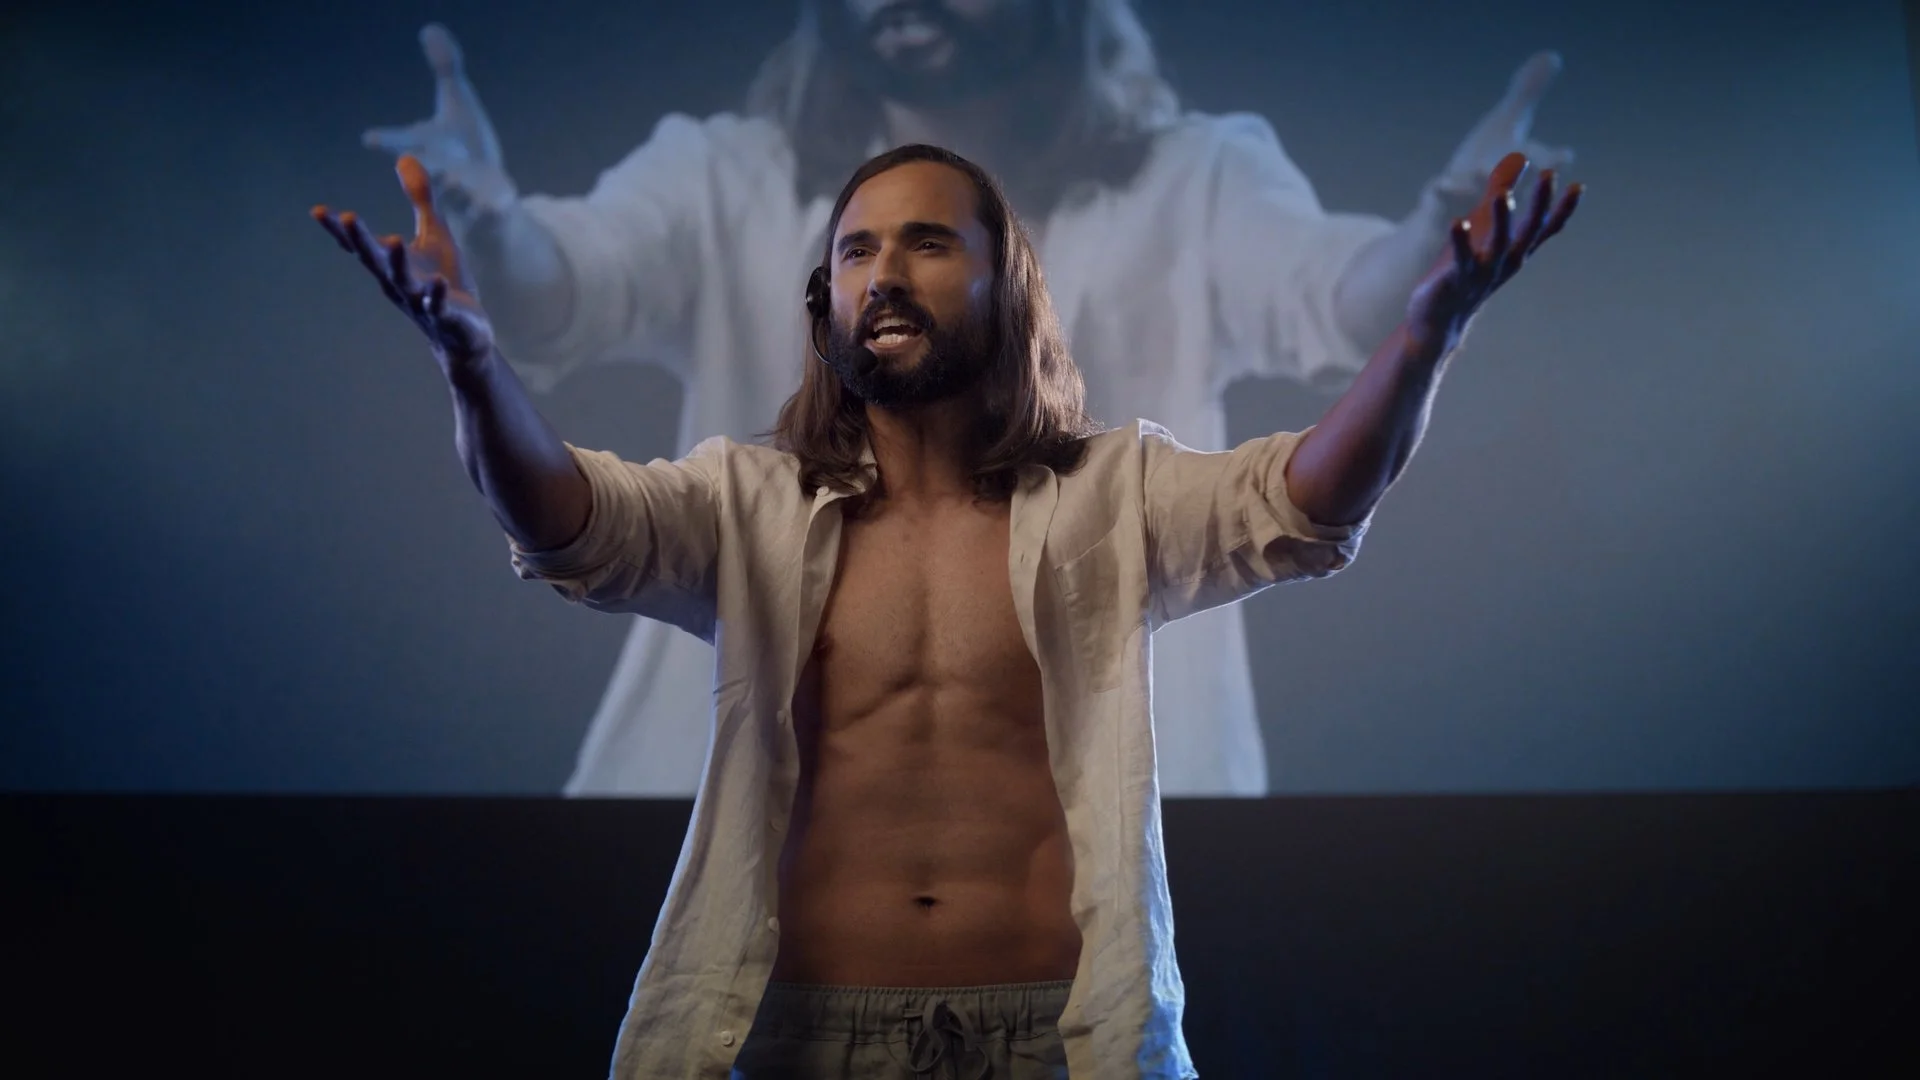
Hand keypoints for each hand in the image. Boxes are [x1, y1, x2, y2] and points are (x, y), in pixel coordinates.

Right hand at [312, 154, 496, 373]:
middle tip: (347, 217)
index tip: (318, 211)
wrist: (466, 334)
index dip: (339, 229)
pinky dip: (437, 294)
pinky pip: (439, 305)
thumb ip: (419, 197)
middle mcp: (398, 283)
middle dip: (361, 239)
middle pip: (375, 259)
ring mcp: (420, 301)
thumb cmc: (445, 281)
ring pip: (404, 281)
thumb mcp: (433, 232)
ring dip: (396, 262)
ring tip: (392, 240)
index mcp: (391, 264)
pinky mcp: (446, 316)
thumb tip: (405, 155)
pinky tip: (438, 281)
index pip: (360, 244)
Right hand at [361, 24, 517, 217]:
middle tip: (407, 161)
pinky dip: (488, 207)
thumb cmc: (464, 144)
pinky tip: (495, 205)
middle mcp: (440, 172)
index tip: (369, 138)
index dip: (385, 138)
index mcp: (427, 146)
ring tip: (456, 181)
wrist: (487, 189)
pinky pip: (487, 210)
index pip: (401, 140)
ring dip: (454, 187)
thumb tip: (430, 27)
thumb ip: (445, 67)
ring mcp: (463, 194)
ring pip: (455, 192)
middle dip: (420, 165)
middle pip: (426, 169)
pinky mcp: (487, 208)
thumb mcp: (458, 101)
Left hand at [1405, 152, 1581, 351]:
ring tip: (1503, 195)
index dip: (1563, 209)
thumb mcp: (1486, 228)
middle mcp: (1506, 262)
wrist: (1441, 321)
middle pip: (1528, 231)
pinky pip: (1461, 259)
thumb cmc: (1466, 270)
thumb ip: (1500, 191)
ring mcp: (1483, 273)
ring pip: (1498, 245)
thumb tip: (1519, 155)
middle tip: (1549, 175)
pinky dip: (1460, 242)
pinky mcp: (1457, 280)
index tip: (1578, 186)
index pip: (1544, 228)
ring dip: (1501, 220)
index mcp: (1515, 251)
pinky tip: (1457, 223)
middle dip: (1539, 204)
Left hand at [1431, 52, 1574, 211]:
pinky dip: (1440, 196)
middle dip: (1519, 170)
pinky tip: (1437, 184)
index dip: (1551, 162)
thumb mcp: (1504, 126)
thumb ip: (1526, 93)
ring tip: (1480, 169)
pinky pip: (1439, 206)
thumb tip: (1551, 56)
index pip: (1541, 165)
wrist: (1444, 218)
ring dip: (1482, 183)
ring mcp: (1469, 206)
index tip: (1564, 156)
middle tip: (1529, 159)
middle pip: (1513, 180)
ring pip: (1480, 195)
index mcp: (1519, 170)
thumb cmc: (1483, 169)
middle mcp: (1499, 192)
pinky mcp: (1439, 214)